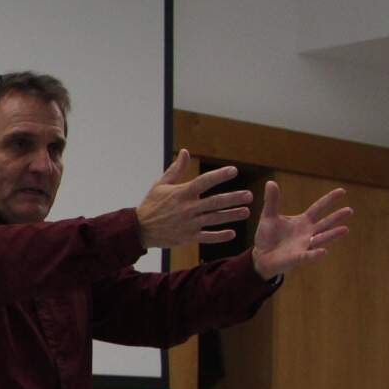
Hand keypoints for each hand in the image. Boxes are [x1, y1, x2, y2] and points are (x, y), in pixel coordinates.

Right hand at [134, 150, 252, 247]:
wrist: (139, 229)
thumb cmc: (151, 205)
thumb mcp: (160, 185)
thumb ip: (176, 169)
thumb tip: (185, 152)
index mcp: (181, 193)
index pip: (204, 182)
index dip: (219, 175)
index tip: (234, 170)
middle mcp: (187, 208)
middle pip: (214, 202)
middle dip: (233, 198)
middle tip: (249, 195)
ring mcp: (188, 224)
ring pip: (214, 219)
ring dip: (231, 215)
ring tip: (246, 212)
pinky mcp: (187, 237)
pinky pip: (206, 237)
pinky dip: (219, 236)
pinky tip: (231, 233)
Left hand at [251, 181, 351, 277]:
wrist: (260, 256)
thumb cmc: (267, 236)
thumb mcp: (269, 217)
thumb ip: (272, 201)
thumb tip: (270, 182)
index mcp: (303, 221)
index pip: (318, 208)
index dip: (329, 199)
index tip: (342, 191)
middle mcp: (308, 233)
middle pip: (325, 223)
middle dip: (336, 217)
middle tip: (350, 210)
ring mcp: (304, 246)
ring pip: (321, 239)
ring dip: (332, 235)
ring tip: (345, 229)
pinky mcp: (297, 257)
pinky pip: (307, 256)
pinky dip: (314, 254)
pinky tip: (323, 251)